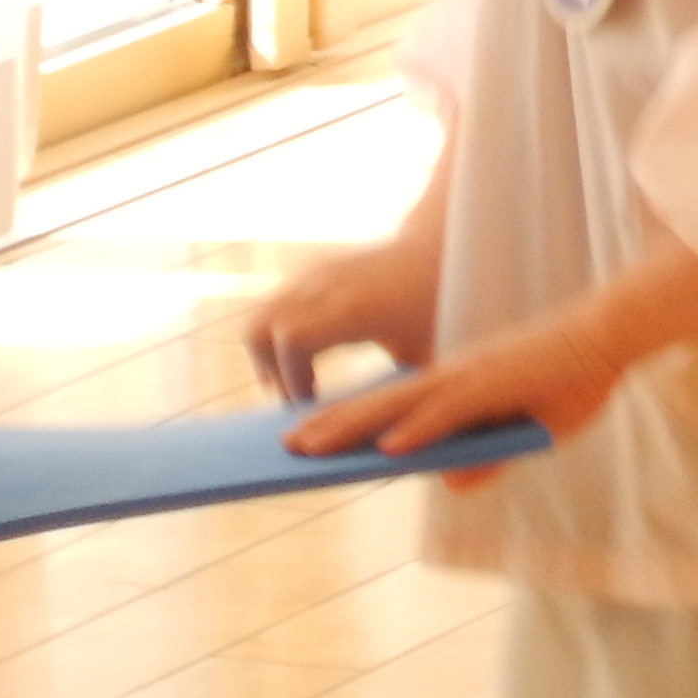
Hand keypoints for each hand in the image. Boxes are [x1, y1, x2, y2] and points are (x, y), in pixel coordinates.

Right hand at [244, 226, 446, 408]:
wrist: (439, 248)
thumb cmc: (439, 311)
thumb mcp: (424, 358)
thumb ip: (399, 399)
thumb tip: (387, 448)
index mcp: (354, 308)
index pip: (291, 340)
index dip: (290, 379)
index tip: (310, 406)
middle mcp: (325, 285)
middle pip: (258, 331)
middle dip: (268, 372)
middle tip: (299, 399)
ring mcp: (313, 273)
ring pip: (258, 320)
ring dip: (268, 356)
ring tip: (302, 381)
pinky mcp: (307, 271)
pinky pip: (271, 309)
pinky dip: (276, 338)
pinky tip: (309, 358)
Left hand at [281, 301, 634, 480]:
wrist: (612, 334)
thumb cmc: (574, 379)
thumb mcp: (531, 432)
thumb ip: (488, 458)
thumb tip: (449, 482)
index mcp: (458, 386)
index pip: (392, 406)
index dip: (349, 422)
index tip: (310, 438)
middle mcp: (454, 378)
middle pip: (380, 404)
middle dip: (329, 426)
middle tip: (281, 447)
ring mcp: (473, 378)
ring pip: (400, 406)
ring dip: (352, 426)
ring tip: (306, 447)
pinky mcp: (496, 383)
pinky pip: (448, 412)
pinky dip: (417, 430)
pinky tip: (386, 448)